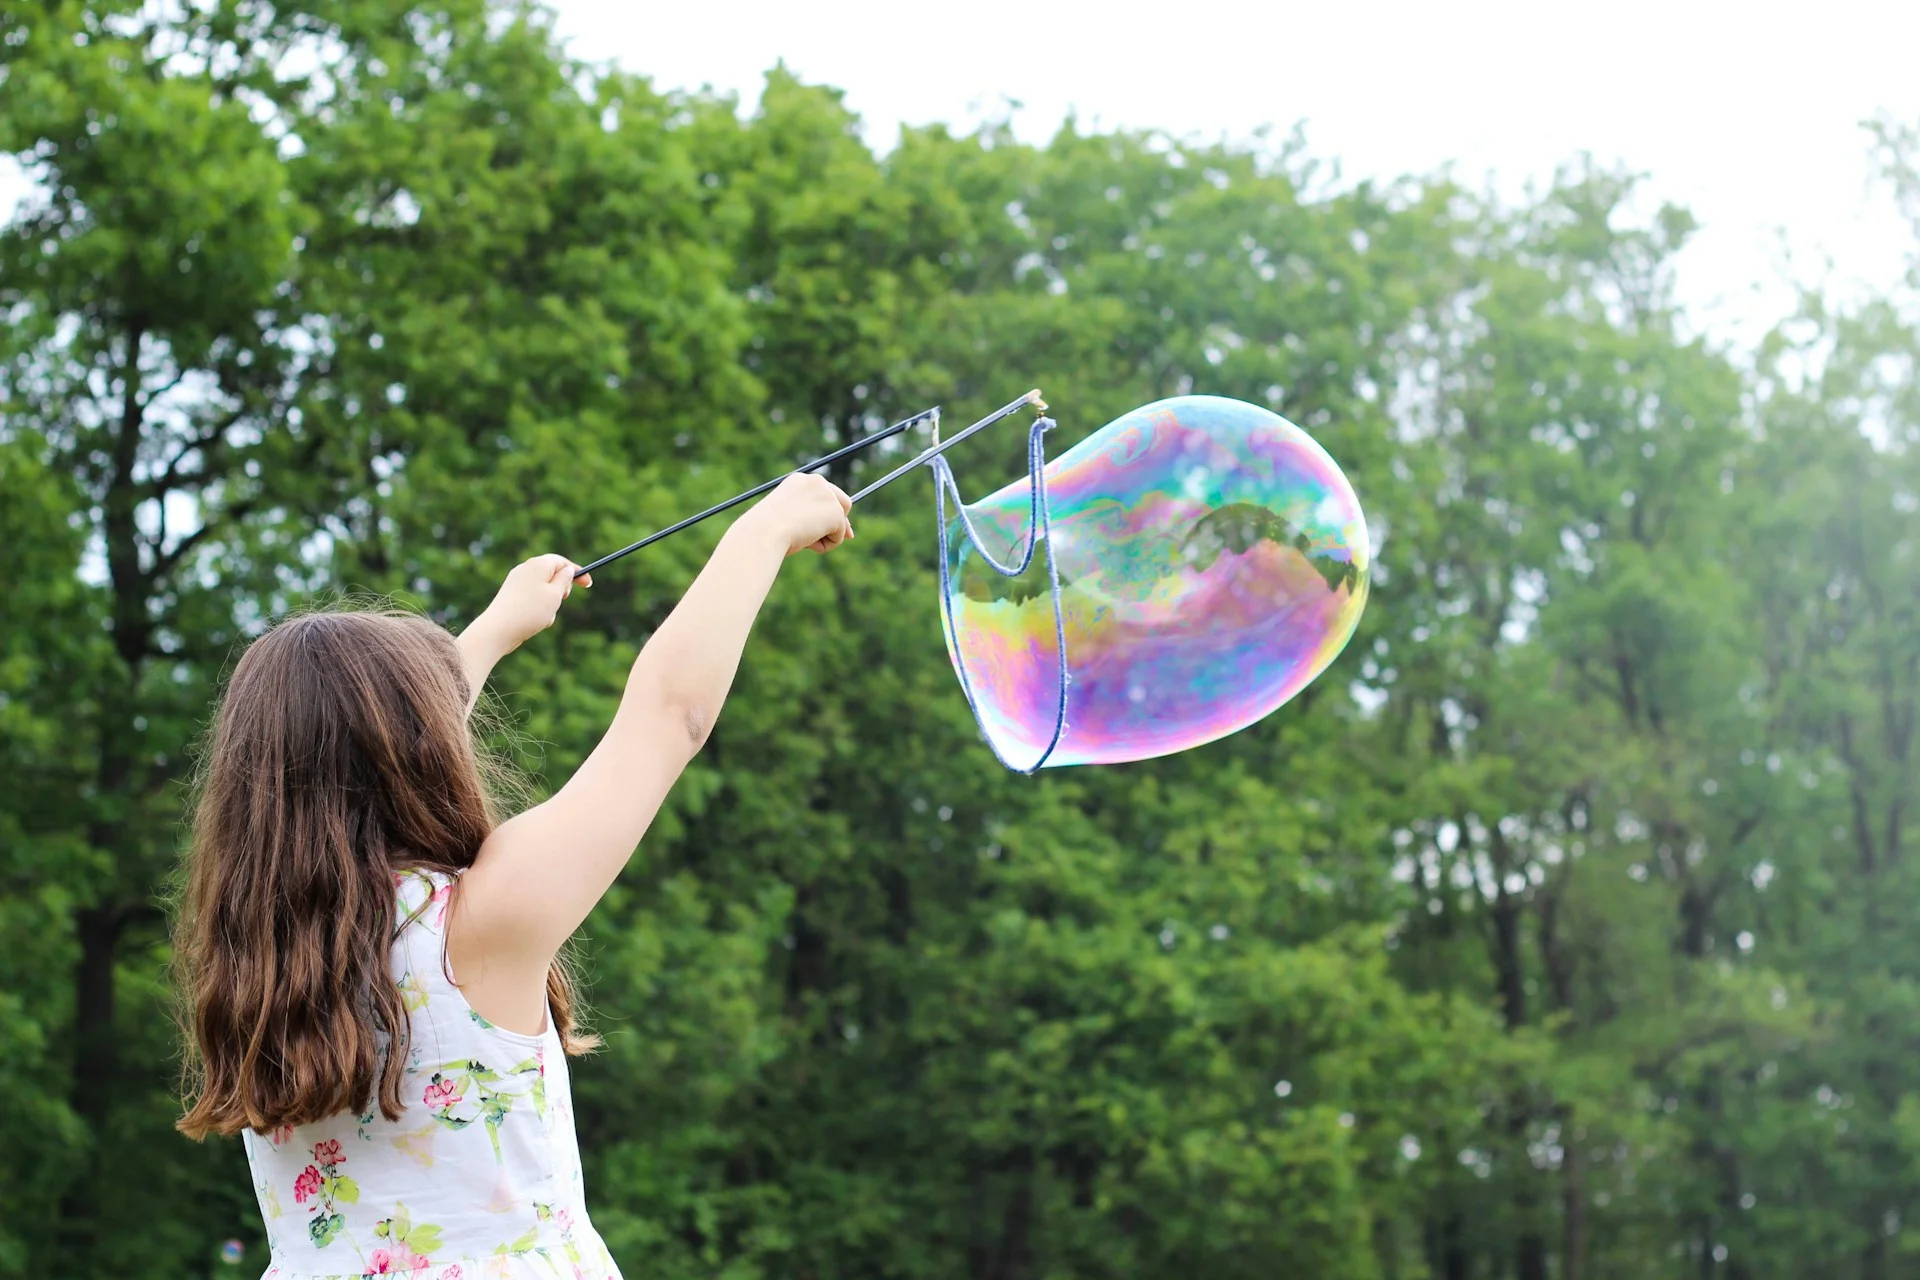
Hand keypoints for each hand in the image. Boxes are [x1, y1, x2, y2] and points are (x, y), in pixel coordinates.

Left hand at [475, 554, 589, 653]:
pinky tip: (534, 621)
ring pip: (543, 590)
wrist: (499, 629)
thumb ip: (564, 580)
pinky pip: (532, 599)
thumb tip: (567, 570)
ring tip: (544, 616)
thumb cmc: (530, 611)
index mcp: (538, 564)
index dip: (577, 572)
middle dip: (561, 589)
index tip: (589, 584)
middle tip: (562, 600)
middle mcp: (525, 569)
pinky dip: (538, 609)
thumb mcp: (556, 594)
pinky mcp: (510, 596)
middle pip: (552, 574)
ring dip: (550, 603)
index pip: (562, 562)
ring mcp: (516, 582)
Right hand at [744, 472, 853, 555]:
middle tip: (847, 536)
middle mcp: (817, 482)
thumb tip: (843, 531)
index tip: (830, 525)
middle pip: (843, 502)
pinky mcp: (835, 512)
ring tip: (804, 542)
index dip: (829, 510)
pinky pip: (839, 536)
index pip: (825, 493)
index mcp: (800, 480)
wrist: (764, 532)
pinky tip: (807, 543)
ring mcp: (828, 496)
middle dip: (843, 521)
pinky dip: (826, 546)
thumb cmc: (768, 531)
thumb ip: (812, 520)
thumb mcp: (789, 521)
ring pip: (841, 522)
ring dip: (828, 536)